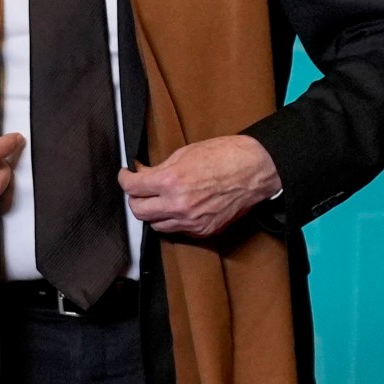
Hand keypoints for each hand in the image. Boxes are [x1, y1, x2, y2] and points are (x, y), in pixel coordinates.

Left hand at [118, 134, 279, 238]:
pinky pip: (178, 230)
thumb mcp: (186, 153)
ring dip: (155, 212)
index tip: (126, 176)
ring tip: (162, 199)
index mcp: (172, 181)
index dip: (125, 179)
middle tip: (140, 190)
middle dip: (136, 199)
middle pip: (139, 211)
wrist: (258, 168)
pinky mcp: (204, 230)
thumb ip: (161, 168)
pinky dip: (175, 220)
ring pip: (157, 225)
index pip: (132, 188)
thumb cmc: (227, 155)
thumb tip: (143, 175)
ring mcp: (192, 221)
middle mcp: (179, 204)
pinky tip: (181, 207)